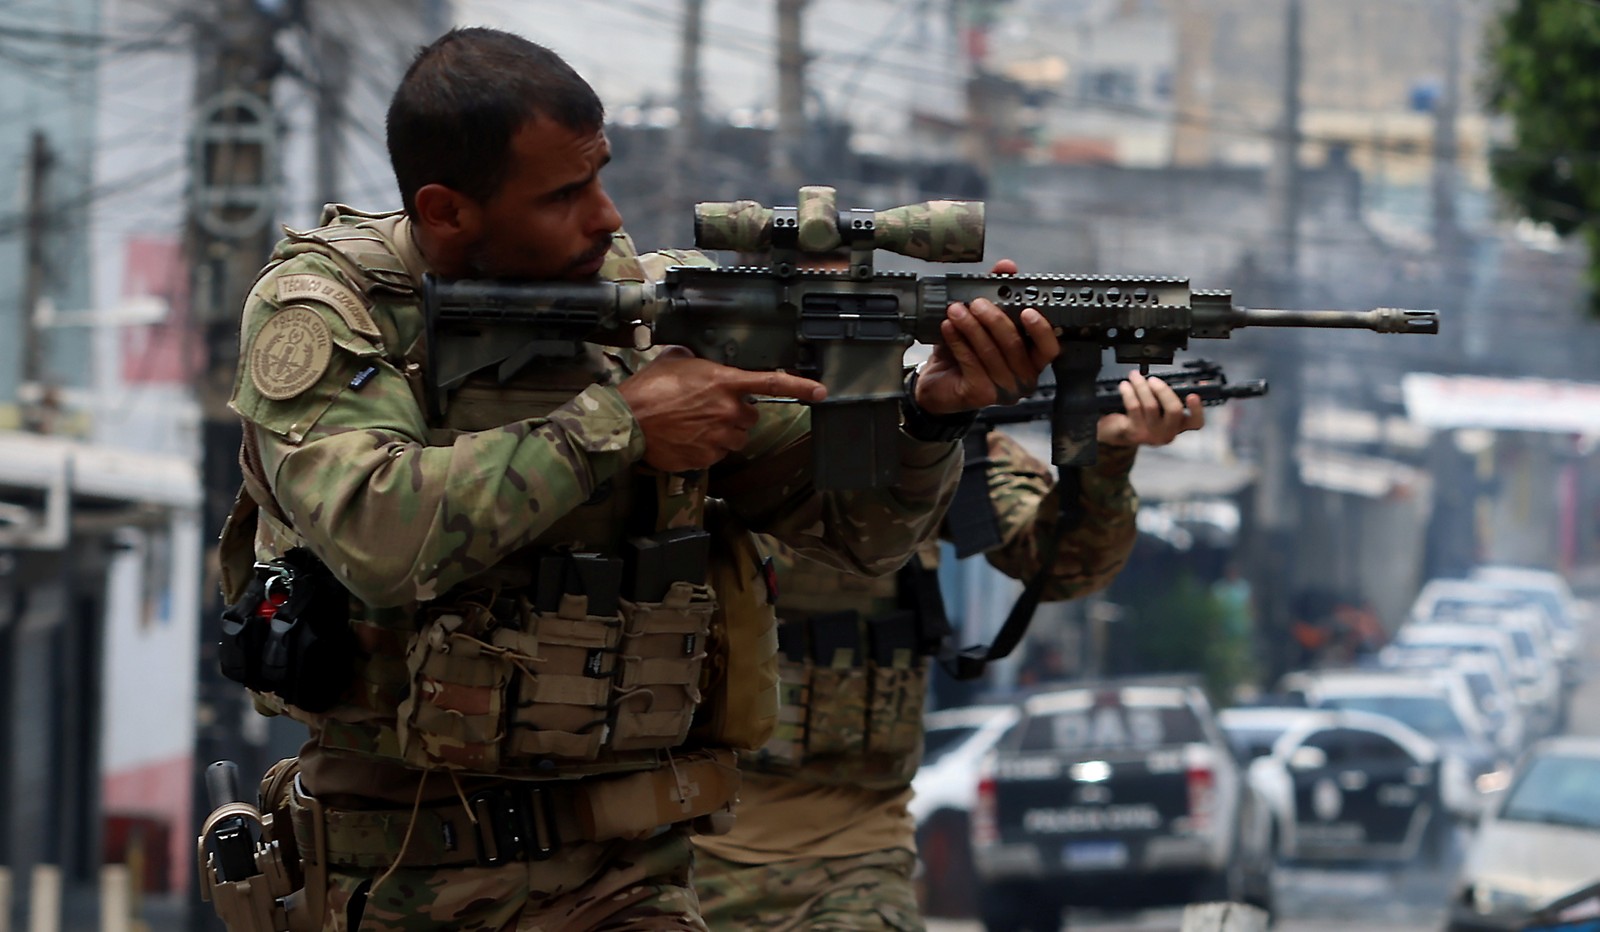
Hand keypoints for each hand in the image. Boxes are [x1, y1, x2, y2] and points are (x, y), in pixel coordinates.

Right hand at [617, 348, 825, 471]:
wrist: (628, 421)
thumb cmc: (648, 388)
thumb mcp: (676, 361)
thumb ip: (699, 360)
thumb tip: (700, 358)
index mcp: (725, 382)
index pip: (771, 383)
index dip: (800, 387)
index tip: (821, 391)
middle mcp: (728, 410)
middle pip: (750, 416)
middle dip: (735, 414)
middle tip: (709, 409)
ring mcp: (719, 436)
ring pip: (736, 438)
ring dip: (723, 433)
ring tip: (695, 424)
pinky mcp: (707, 457)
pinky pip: (717, 454)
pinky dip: (706, 448)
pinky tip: (686, 438)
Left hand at [914, 259, 1058, 414]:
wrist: (937, 383)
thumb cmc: (964, 354)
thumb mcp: (982, 321)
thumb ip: (997, 292)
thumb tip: (1007, 266)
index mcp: (1031, 360)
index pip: (1048, 348)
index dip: (1040, 329)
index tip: (1027, 310)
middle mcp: (1023, 378)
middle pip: (1015, 345)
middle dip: (994, 319)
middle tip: (976, 302)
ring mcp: (1003, 390)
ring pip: (991, 352)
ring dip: (971, 327)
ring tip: (956, 310)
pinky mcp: (981, 394)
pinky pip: (971, 363)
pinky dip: (959, 342)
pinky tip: (948, 328)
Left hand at [1096, 370, 1205, 446]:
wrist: (1118, 432)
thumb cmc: (1142, 415)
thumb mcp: (1157, 408)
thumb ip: (1165, 397)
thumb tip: (1164, 379)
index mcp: (1178, 425)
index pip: (1196, 422)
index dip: (1197, 410)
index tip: (1192, 395)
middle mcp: (1167, 433)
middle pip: (1174, 410)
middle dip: (1163, 390)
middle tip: (1152, 379)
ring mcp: (1151, 435)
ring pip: (1151, 406)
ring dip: (1142, 386)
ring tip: (1135, 376)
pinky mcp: (1134, 432)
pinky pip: (1133, 407)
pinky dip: (1129, 393)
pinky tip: (1125, 386)